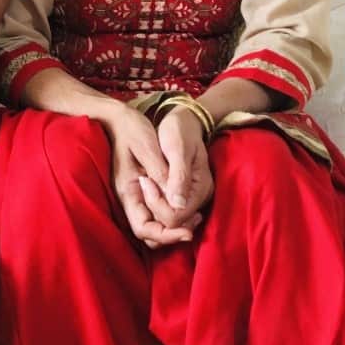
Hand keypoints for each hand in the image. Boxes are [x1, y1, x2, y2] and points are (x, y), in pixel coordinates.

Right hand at [99, 104, 199, 247]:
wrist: (120, 117)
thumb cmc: (132, 129)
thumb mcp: (149, 148)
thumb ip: (162, 175)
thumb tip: (177, 202)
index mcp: (128, 191)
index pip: (144, 229)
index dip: (166, 235)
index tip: (188, 231)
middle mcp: (130, 198)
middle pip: (149, 234)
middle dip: (172, 232)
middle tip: (196, 218)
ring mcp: (135, 195)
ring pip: (154, 224)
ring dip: (174, 224)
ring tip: (195, 212)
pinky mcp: (143, 190)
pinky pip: (157, 211)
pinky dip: (172, 212)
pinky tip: (186, 202)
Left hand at [155, 108, 214, 225]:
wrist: (184, 121)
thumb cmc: (179, 130)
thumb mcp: (177, 148)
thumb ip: (178, 176)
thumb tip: (177, 204)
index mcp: (201, 188)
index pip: (176, 216)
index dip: (156, 204)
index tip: (144, 180)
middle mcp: (200, 197)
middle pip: (174, 223)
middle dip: (154, 206)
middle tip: (143, 179)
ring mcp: (194, 197)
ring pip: (171, 220)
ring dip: (154, 206)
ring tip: (146, 181)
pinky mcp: (186, 195)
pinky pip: (170, 211)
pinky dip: (157, 203)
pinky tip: (150, 185)